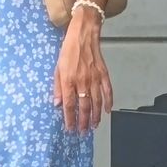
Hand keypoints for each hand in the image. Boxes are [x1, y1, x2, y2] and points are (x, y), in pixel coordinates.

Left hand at [53, 16, 113, 133]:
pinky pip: (107, 91)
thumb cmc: (69, 49)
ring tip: (94, 126)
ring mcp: (95, 78)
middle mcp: (82, 81)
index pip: (70, 105)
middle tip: (83, 132)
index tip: (70, 129)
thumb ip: (58, 87)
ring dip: (96, 116)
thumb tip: (57, 103)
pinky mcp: (103, 73)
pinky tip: (107, 110)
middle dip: (84, 122)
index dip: (70, 119)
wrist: (84, 34)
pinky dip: (108, 102)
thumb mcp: (57, 68)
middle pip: (84, 107)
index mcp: (69, 80)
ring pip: (96, 102)